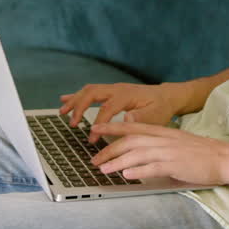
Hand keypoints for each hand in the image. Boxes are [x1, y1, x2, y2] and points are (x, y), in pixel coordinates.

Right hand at [58, 82, 188, 137]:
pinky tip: (65, 99)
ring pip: (89, 90)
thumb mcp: (155, 115)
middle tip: (72, 124)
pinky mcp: (111, 91)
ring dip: (74, 100)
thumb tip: (126, 119)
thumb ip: (141, 118)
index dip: (98, 125)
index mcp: (126, 95)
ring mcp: (113, 88)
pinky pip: (91, 91)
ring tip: (62, 112)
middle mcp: (117, 89)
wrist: (166, 96)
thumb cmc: (160, 108)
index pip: (106, 109)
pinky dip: (77, 95)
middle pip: (92, 93)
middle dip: (79, 108)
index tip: (92, 140)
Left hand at [90, 122, 228, 184]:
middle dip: (108, 149)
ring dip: (117, 161)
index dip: (112, 126)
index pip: (131, 126)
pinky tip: (126, 175)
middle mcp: (162, 139)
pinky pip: (153, 167)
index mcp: (162, 132)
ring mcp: (169, 151)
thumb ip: (157, 145)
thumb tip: (137, 153)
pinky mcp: (176, 164)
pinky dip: (138, 170)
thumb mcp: (175, 143)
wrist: (223, 157)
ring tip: (103, 169)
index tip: (95, 128)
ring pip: (137, 153)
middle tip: (93, 160)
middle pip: (129, 141)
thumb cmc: (200, 153)